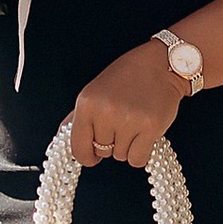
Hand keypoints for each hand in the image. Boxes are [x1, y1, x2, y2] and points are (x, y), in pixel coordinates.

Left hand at [68, 42, 183, 170]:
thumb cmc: (128, 76)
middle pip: (102, 152)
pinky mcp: (150, 128)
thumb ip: (77, 118)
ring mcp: (129, 120)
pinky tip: (145, 134)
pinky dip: (142, 152)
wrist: (161, 64)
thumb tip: (61, 141)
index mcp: (87, 103)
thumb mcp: (95, 91)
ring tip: (135, 122)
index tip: (92, 156)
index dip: (86, 155)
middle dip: (111, 143)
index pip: (77, 148)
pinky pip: (138, 160)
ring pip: (121, 156)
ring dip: (128, 146)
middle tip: (122, 122)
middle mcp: (105, 112)